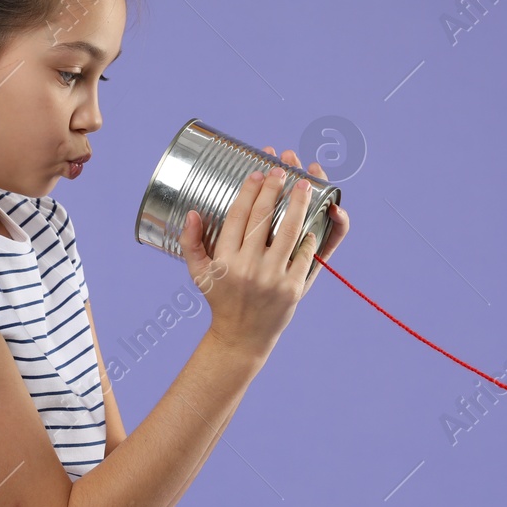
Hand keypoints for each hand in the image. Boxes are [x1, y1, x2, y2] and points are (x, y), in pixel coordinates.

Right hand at [178, 146, 350, 357]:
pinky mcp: (292, 288)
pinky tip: (315, 218)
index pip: (238, 217)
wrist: (241, 337)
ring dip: (299, 203)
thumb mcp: (198, 273)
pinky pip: (305, 255)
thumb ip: (190, 243)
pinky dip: (311, 235)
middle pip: (264, 218)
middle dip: (275, 189)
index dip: (249, 191)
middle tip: (282, 169)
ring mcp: (272, 278)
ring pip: (289, 231)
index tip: (257, 173)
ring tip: (305, 184)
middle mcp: (247, 268)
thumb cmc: (221, 299)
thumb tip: (191, 213)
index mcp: (224, 261)